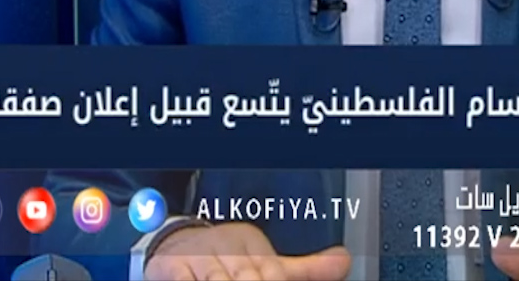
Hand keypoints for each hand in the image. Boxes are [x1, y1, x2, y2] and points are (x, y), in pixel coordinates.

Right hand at [144, 221, 350, 280]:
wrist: (177, 241)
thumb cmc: (229, 258)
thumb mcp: (267, 262)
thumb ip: (307, 268)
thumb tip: (345, 261)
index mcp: (253, 245)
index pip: (273, 272)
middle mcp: (228, 247)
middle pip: (247, 279)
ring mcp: (199, 256)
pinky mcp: (173, 266)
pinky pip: (184, 279)